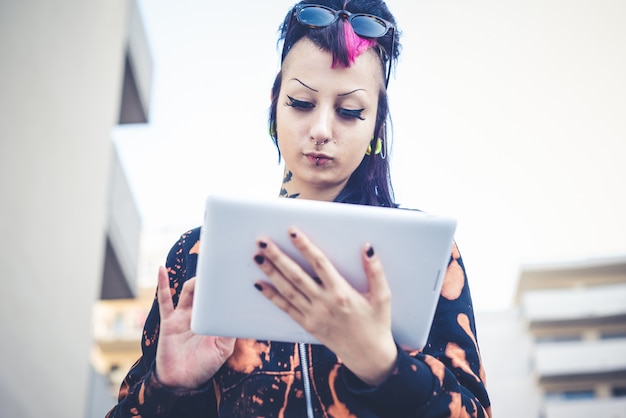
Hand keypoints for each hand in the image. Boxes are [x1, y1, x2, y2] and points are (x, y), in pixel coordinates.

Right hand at [155, 266, 235, 388]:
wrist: (182, 382)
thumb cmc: (205, 366)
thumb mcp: (223, 349)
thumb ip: (228, 331)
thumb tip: (237, 313)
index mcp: (214, 319)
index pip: (220, 298)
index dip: (225, 286)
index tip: (234, 274)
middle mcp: (199, 315)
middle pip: (206, 290)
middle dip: (211, 279)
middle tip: (219, 267)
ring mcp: (183, 316)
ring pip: (189, 291)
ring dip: (195, 281)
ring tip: (202, 275)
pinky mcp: (169, 321)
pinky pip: (165, 300)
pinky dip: (163, 284)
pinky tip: (161, 269)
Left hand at [253, 227, 397, 385]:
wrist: (368, 356)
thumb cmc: (376, 324)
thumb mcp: (383, 296)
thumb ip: (375, 271)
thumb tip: (367, 248)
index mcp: (342, 292)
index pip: (319, 263)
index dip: (304, 246)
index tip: (292, 232)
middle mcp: (324, 303)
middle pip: (296, 275)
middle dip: (278, 257)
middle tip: (263, 241)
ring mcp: (313, 315)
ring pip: (287, 290)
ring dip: (271, 272)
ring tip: (258, 257)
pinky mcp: (307, 325)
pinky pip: (286, 308)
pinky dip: (271, 296)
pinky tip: (259, 284)